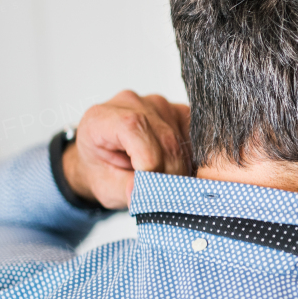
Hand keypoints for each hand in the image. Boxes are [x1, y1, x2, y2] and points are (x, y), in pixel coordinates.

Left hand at [63, 90, 191, 209]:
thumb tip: (147, 194)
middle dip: (169, 174)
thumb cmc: (102, 171)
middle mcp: (132, 104)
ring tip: (163, 180)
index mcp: (102, 118)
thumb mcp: (106, 188)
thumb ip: (126, 190)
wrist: (105, 161)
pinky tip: (174, 167)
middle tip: (162, 195)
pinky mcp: (179, 112)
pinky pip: (195, 139)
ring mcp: (159, 105)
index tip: (150, 188)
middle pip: (166, 140)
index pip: (135, 127)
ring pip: (184, 142)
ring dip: (181, 169)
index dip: (149, 162)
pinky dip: (190, 160)